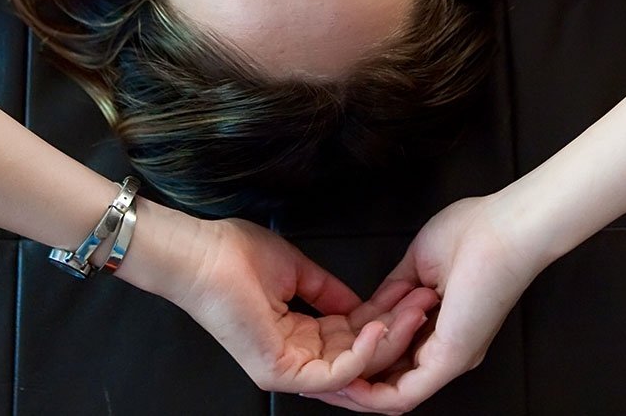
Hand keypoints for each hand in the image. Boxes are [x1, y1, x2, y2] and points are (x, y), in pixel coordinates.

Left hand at [168, 216, 441, 393]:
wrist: (201, 253)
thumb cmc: (234, 255)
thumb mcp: (297, 271)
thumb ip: (329, 292)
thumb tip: (360, 302)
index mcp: (297, 335)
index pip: (352, 338)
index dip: (387, 318)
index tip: (414, 297)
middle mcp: (294, 357)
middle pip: (359, 356)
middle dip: (398, 332)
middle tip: (424, 307)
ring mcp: (286, 367)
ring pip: (353, 369)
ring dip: (388, 341)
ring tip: (411, 313)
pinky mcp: (279, 371)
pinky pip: (334, 373)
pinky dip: (362, 353)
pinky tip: (380, 327)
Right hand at [302, 194, 540, 413]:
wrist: (504, 228)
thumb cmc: (476, 234)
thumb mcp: (417, 266)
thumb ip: (391, 293)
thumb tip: (366, 310)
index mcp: (443, 328)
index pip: (394, 355)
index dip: (359, 353)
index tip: (329, 345)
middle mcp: (448, 350)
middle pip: (391, 380)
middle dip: (351, 378)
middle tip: (318, 368)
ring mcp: (450, 358)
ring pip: (394, 393)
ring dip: (355, 388)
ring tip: (325, 376)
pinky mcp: (450, 359)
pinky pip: (403, 394)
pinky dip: (371, 394)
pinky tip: (346, 381)